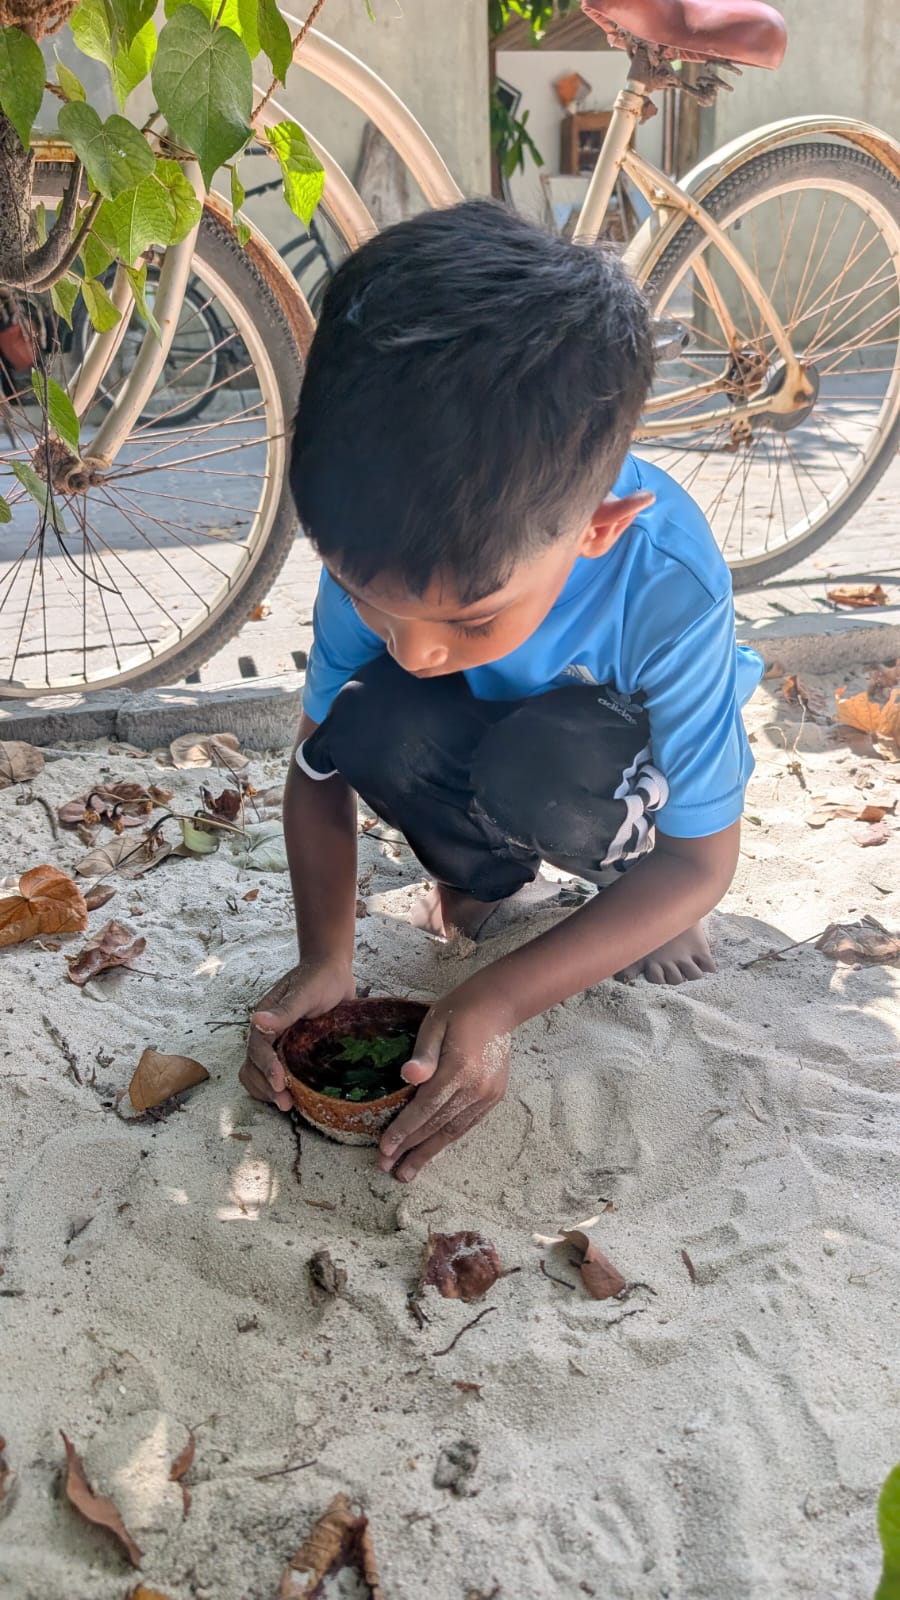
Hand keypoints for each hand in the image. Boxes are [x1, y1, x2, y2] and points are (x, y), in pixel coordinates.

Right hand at [240, 960, 355, 1110]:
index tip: (280, 1084)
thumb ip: (283, 1010)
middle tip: (286, 1104)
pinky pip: (278, 1074)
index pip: (257, 1049)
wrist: (333, 972)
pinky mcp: (292, 1053)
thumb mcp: (305, 992)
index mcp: (265, 1019)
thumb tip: (256, 1021)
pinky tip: (296, 1097)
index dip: (266, 1069)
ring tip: (288, 1105)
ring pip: (259, 1075)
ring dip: (268, 1092)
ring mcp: (278, 1044)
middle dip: (266, 1088)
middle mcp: (267, 1034)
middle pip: (253, 1067)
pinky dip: (280, 1088)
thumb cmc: (319, 978)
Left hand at [377, 986, 512, 1182]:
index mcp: (459, 1069)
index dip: (403, 1130)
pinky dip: (446, 1139)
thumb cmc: (460, 1010)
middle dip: (411, 1149)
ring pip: (453, 1131)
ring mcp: (487, 1095)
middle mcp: (476, 1088)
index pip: (425, 1108)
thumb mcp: (435, 1023)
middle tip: (387, 1168)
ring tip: (408, 1171)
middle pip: (437, 1126)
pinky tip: (431, 1149)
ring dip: (428, 1152)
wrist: (499, 1006)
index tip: (384, 1149)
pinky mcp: (493, 1097)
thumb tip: (407, 1076)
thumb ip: (423, 1053)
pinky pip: (466, 1124)